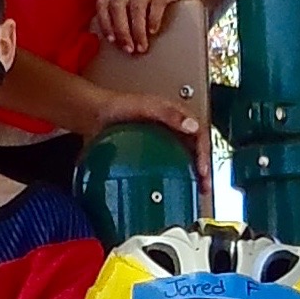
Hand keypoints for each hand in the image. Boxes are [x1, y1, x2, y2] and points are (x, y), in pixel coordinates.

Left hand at [80, 80, 211, 197]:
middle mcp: (172, 128)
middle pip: (195, 149)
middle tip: (203, 186)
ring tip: (193, 191)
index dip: (205, 152)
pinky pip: (168, 165)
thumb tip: (192, 126)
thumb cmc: (118, 106)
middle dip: (203, 169)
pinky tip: (171, 188)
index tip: (202, 169)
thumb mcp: (146, 107)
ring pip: (185, 158)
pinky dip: (174, 177)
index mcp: (176, 116)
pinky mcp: (151, 152)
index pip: (199, 134)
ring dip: (192, 175)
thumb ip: (169, 114)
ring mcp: (162, 141)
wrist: (94, 115)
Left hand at [92, 0, 183, 57]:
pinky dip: (154, 18)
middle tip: (129, 49)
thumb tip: (104, 43)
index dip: (104, 22)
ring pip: (136, 4)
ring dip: (137, 29)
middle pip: (118, 5)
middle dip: (121, 30)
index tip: (111, 41)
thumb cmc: (160, 20)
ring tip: (142, 46)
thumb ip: (123, 27)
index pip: (103, 3)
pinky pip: (157, 0)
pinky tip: (154, 31)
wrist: (190, 9)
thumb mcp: (138, 22)